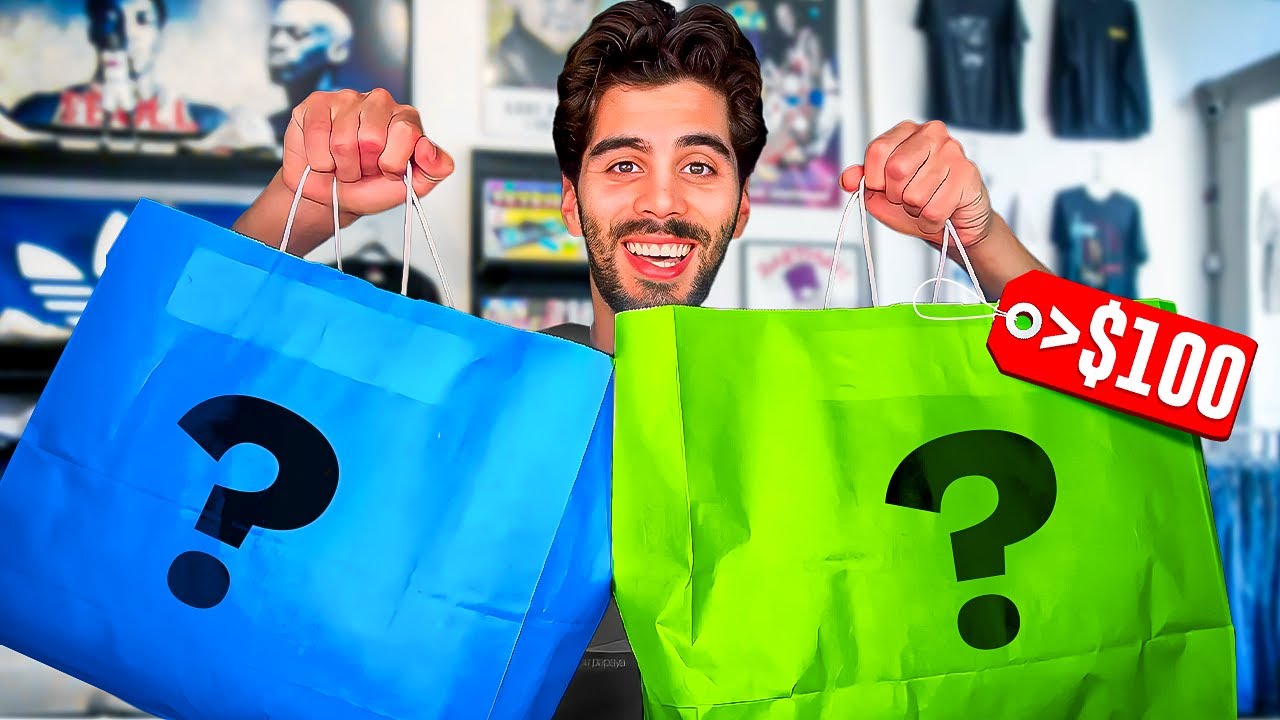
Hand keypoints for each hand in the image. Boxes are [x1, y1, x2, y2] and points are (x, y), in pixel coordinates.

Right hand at [283, 88, 453, 224]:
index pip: (405, 132)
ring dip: (341, 166)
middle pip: (371, 137)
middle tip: (363, 169)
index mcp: (406, 119)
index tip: (387, 171)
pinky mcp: (317, 104)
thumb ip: (435, 169)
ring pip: (343, 140)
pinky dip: (320, 159)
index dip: (393, 162)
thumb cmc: (371, 187)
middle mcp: (379, 102)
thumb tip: (429, 149)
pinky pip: (318, 133)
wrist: (332, 197)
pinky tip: (325, 157)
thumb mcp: (412, 186)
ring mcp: (347, 99)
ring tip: (344, 165)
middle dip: (364, 165)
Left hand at [839, 120, 990, 248]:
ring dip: (916, 210)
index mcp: (906, 131)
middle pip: (896, 169)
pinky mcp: (967, 173)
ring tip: (926, 204)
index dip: (874, 179)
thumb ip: (861, 182)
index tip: (882, 188)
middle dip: (896, 195)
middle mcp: (931, 133)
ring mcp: (952, 151)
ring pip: (915, 194)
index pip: (877, 150)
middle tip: (908, 198)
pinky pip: (934, 209)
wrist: (953, 223)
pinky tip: (940, 212)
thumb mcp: (880, 193)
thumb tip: (847, 178)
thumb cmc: (918, 203)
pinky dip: (931, 220)